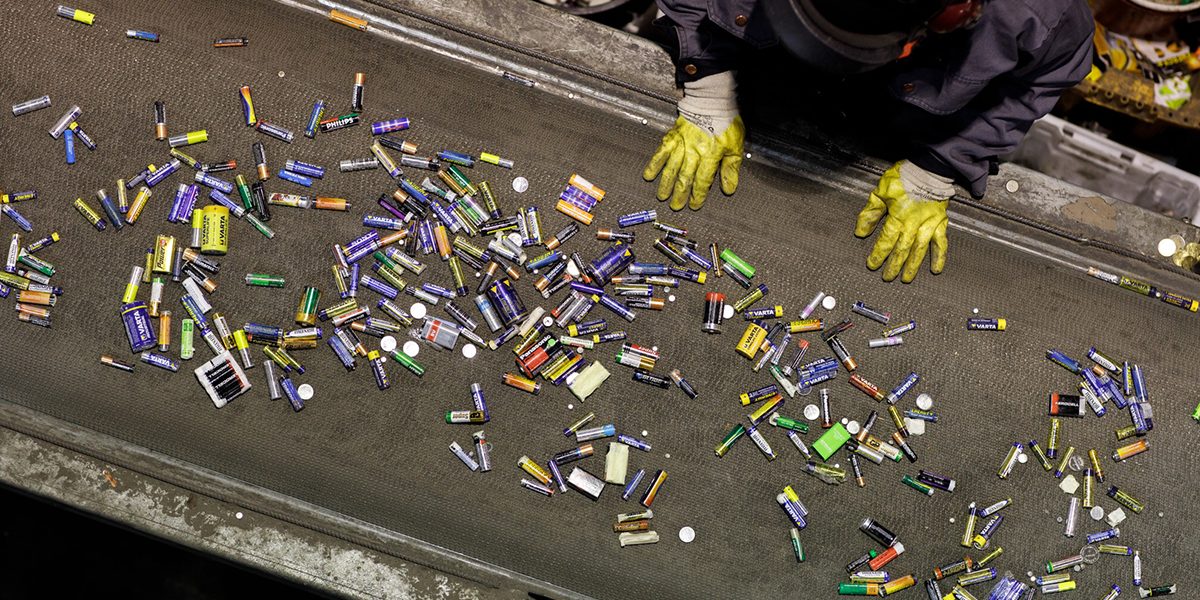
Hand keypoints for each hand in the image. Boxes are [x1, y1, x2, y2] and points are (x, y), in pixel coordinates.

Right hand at [642, 116, 743, 209]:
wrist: (711, 101)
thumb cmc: (725, 122)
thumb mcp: (735, 146)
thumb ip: (731, 169)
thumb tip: (728, 188)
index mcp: (710, 155)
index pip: (702, 180)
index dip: (698, 195)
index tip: (694, 205)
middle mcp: (694, 151)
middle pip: (684, 177)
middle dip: (680, 194)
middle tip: (676, 206)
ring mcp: (681, 144)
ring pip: (671, 168)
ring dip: (666, 184)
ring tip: (662, 196)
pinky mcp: (672, 137)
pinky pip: (661, 153)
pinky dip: (654, 164)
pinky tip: (649, 175)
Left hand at [854, 160, 952, 282]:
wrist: (930, 168)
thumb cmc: (905, 177)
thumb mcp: (881, 191)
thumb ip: (871, 212)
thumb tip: (861, 231)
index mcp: (898, 216)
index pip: (886, 241)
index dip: (878, 254)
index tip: (872, 265)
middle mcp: (914, 223)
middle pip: (902, 249)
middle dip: (893, 265)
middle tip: (887, 277)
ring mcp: (928, 224)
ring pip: (919, 250)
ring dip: (912, 266)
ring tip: (906, 278)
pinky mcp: (940, 222)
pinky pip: (941, 243)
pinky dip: (939, 256)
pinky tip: (935, 268)